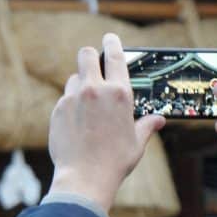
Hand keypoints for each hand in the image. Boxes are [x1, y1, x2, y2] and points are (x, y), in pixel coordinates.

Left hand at [48, 33, 165, 211]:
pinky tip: (77, 124)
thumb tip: (158, 119)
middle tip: (94, 65)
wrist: (84, 177)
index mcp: (119, 93)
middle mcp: (95, 90)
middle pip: (86, 54)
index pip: (115, 56)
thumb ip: (146, 126)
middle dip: (90, 56)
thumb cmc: (115, 161)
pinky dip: (71, 105)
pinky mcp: (58, 109)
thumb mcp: (136, 142)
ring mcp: (73, 98)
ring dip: (80, 85)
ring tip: (88, 107)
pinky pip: (65, 99)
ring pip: (74, 78)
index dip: (112, 43)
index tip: (110, 38)